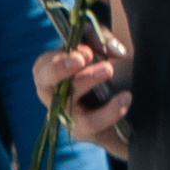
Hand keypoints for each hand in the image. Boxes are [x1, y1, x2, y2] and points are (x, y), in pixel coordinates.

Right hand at [33, 30, 128, 146]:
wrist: (125, 106)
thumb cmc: (105, 68)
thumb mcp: (102, 46)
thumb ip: (102, 39)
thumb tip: (113, 50)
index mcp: (52, 71)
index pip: (44, 63)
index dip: (61, 57)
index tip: (86, 53)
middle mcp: (52, 93)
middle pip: (44, 81)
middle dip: (59, 68)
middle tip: (83, 58)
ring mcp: (65, 113)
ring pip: (67, 103)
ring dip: (87, 82)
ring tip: (109, 69)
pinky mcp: (81, 130)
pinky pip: (91, 122)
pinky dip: (110, 110)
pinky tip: (126, 97)